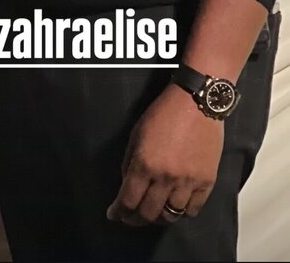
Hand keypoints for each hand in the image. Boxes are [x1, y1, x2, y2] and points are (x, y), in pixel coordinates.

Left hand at [107, 83, 223, 225]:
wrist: (196, 102)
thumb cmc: (164, 113)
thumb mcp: (136, 134)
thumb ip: (130, 162)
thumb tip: (127, 185)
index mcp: (145, 164)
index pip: (128, 200)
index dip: (118, 212)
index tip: (114, 215)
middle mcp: (166, 177)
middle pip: (148, 214)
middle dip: (135, 219)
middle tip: (130, 217)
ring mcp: (188, 181)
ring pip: (171, 216)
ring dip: (159, 218)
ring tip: (154, 212)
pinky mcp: (206, 181)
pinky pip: (193, 210)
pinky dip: (182, 212)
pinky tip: (176, 206)